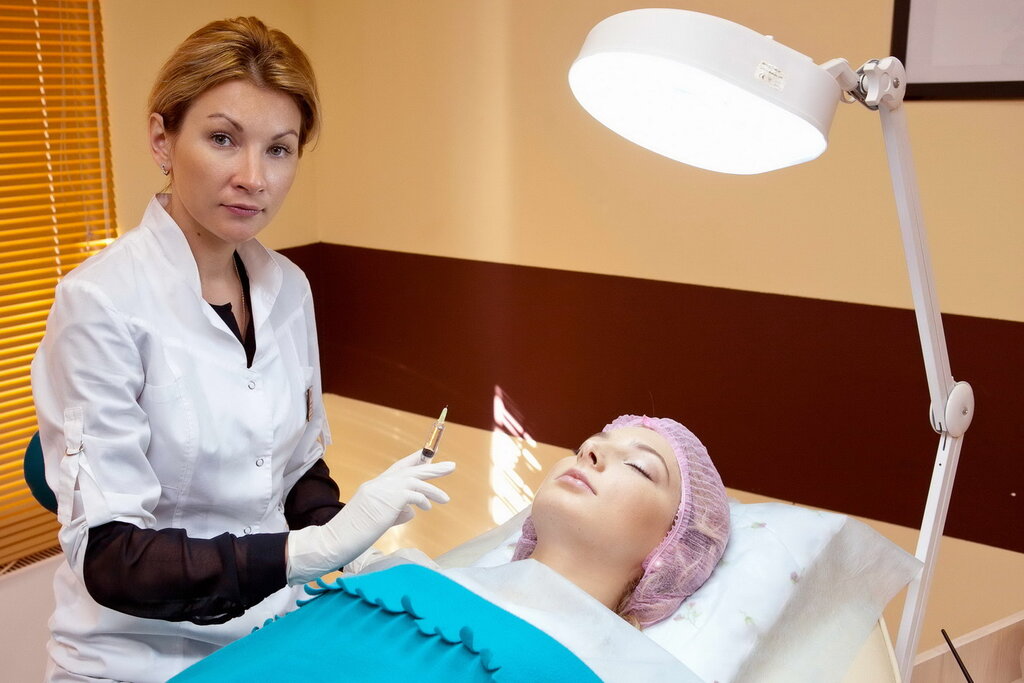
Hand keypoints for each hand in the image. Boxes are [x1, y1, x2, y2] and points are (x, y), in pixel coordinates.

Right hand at [286, 451, 454, 584]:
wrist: (335, 541)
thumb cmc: (352, 535)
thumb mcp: (376, 520)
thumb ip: (394, 512)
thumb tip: (413, 511)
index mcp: (374, 486)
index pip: (398, 468)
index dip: (415, 461)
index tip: (429, 456)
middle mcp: (379, 483)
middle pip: (410, 469)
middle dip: (432, 468)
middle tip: (451, 466)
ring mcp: (382, 490)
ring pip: (415, 480)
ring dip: (433, 488)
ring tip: (446, 498)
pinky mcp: (388, 500)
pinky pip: (413, 494)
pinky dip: (423, 499)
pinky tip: (428, 507)